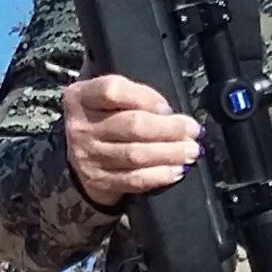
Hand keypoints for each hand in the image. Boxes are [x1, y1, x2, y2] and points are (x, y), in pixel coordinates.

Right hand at [62, 75, 201, 205]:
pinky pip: (135, 179)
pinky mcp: (100, 181)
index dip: (146, 97)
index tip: (168, 107)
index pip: (113, 90)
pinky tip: (177, 170)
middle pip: (132, 125)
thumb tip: (170, 112)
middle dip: (170, 128)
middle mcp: (81, 126)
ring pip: (136, 154)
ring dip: (170, 153)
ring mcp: (88, 156)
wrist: (78, 157)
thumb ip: (133, 95)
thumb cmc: (104, 120)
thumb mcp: (107, 99)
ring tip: (191, 151)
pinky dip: (160, 175)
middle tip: (193, 131)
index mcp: (81, 97)